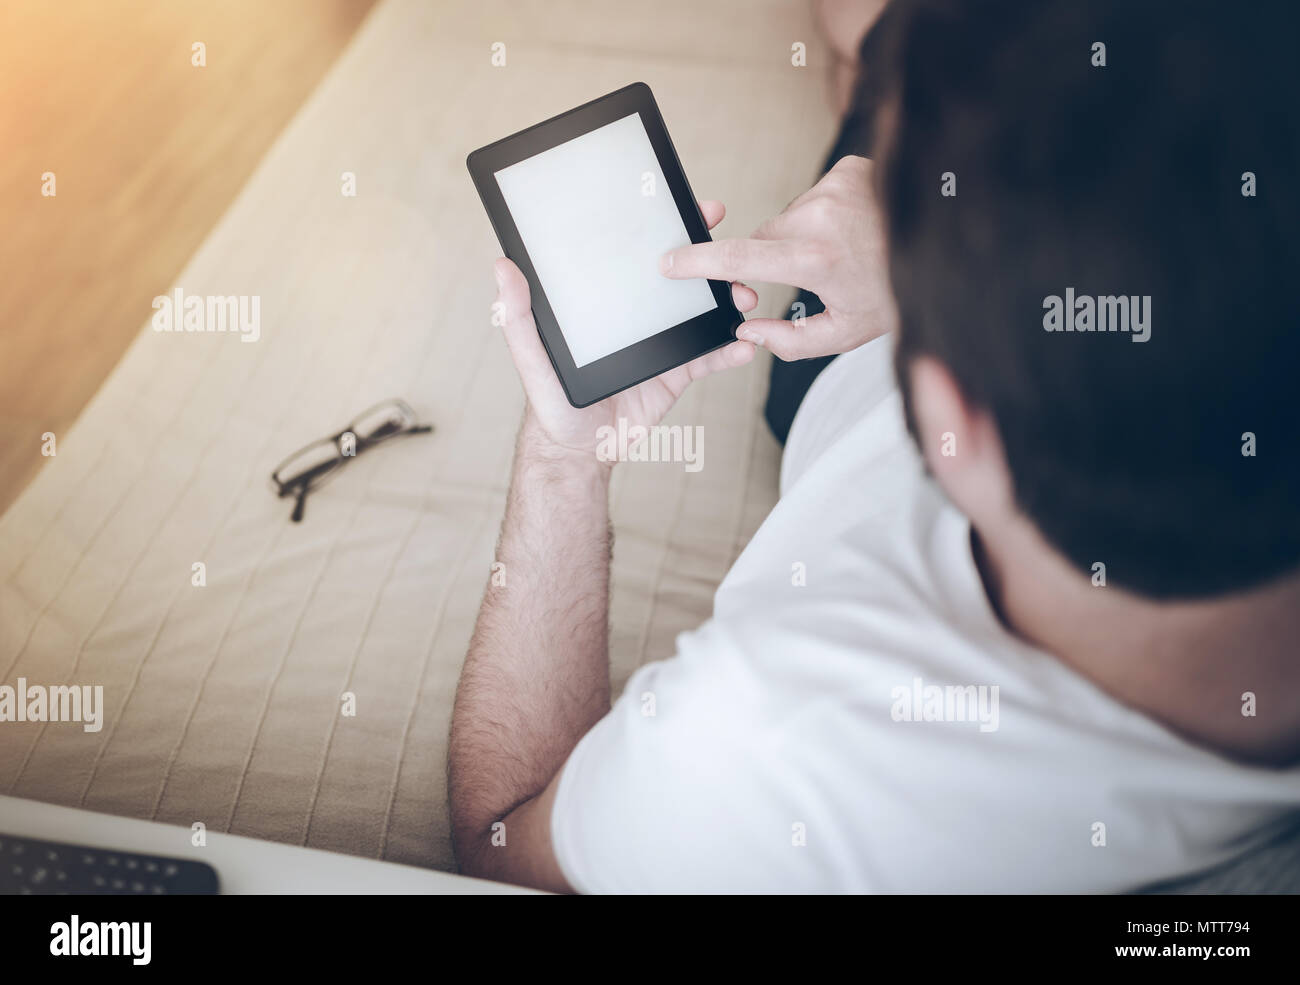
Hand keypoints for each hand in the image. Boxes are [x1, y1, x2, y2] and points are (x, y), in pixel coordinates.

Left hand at [493, 200, 757, 462]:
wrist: (580, 452)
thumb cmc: (549, 404)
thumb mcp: (530, 359)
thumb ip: (518, 317)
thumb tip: (502, 266)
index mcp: (604, 300)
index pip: (634, 254)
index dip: (660, 228)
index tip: (682, 207)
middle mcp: (635, 314)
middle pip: (677, 276)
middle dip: (708, 257)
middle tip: (730, 241)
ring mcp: (659, 341)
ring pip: (700, 311)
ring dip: (727, 300)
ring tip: (743, 297)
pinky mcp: (675, 373)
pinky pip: (708, 357)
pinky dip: (728, 350)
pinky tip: (744, 344)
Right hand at [659, 155, 895, 360]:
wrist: (951, 249)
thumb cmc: (900, 294)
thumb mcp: (845, 334)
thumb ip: (788, 341)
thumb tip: (747, 330)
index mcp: (814, 260)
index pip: (738, 258)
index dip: (698, 262)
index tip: (670, 262)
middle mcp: (820, 217)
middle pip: (763, 238)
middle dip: (772, 259)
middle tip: (812, 276)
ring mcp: (835, 187)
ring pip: (789, 217)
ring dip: (802, 236)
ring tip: (844, 251)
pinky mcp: (849, 169)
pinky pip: (816, 195)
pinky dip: (825, 213)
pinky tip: (856, 228)